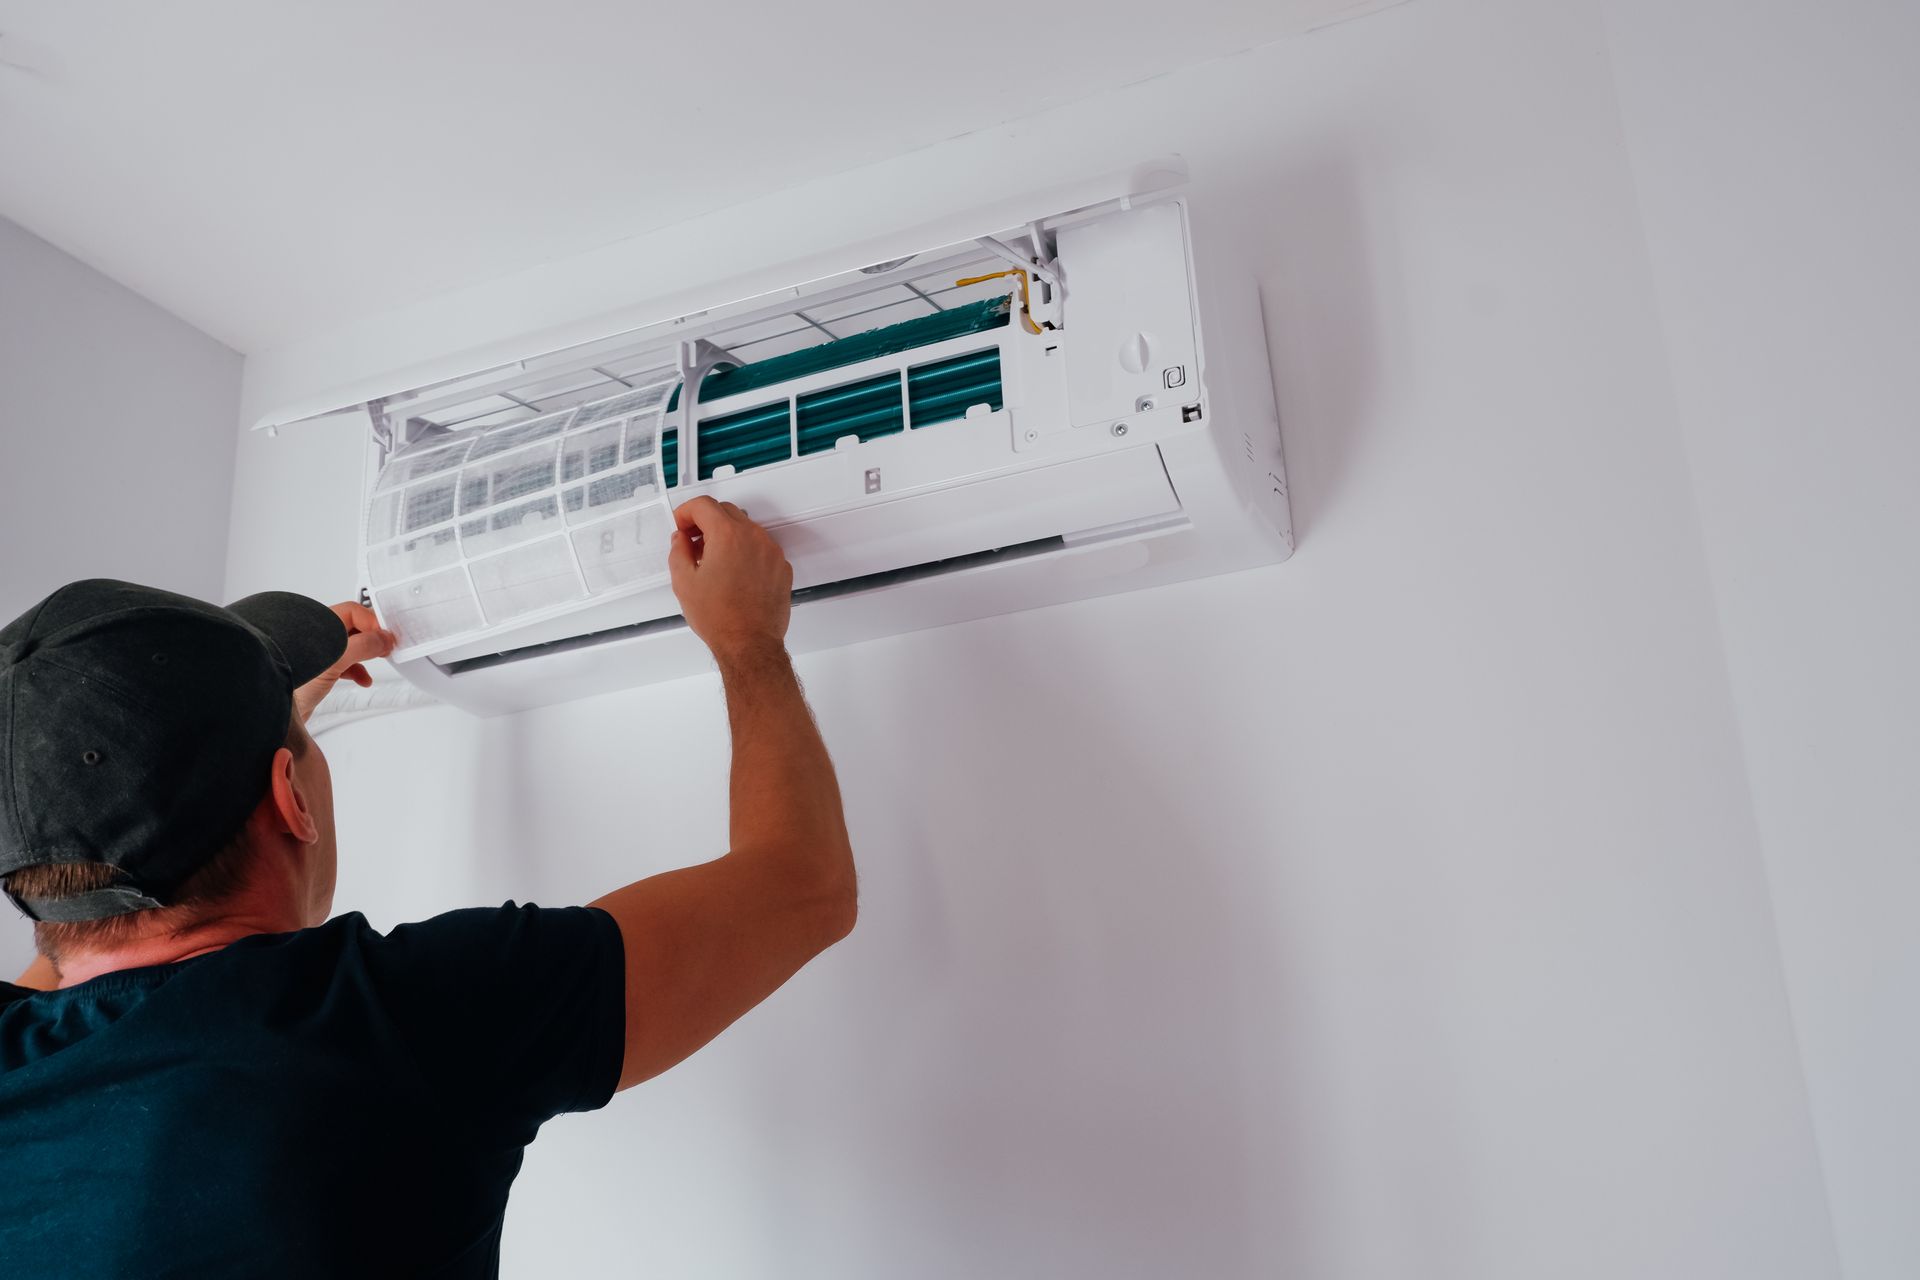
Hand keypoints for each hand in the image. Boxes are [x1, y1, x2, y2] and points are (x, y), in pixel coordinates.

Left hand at [293, 601, 397, 722]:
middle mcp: (317, 636)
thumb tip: (383, 638)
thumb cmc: (290, 684)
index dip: (373, 622)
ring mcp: (318, 654)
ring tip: (378, 659)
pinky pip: (345, 664)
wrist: (271, 710)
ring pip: (351, 646)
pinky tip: (362, 678)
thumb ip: (362, 646)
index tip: (387, 637)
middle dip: (373, 637)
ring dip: (367, 654)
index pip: (353, 611)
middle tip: (386, 646)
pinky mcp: (319, 671)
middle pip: (354, 627)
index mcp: (318, 624)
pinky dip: (358, 670)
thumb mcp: (333, 661)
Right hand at [668, 497, 792, 661]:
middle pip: (726, 512)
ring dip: (727, 535)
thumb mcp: (684, 581)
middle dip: (705, 521)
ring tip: (712, 561)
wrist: (750, 644)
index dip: (686, 512)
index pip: (703, 505)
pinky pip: (760, 547)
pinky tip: (733, 572)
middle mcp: (753, 537)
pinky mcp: (781, 567)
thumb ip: (678, 551)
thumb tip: (681, 540)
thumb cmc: (721, 618)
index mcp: (727, 536)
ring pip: (745, 528)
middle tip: (692, 541)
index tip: (681, 525)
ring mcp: (771, 551)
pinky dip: (745, 551)